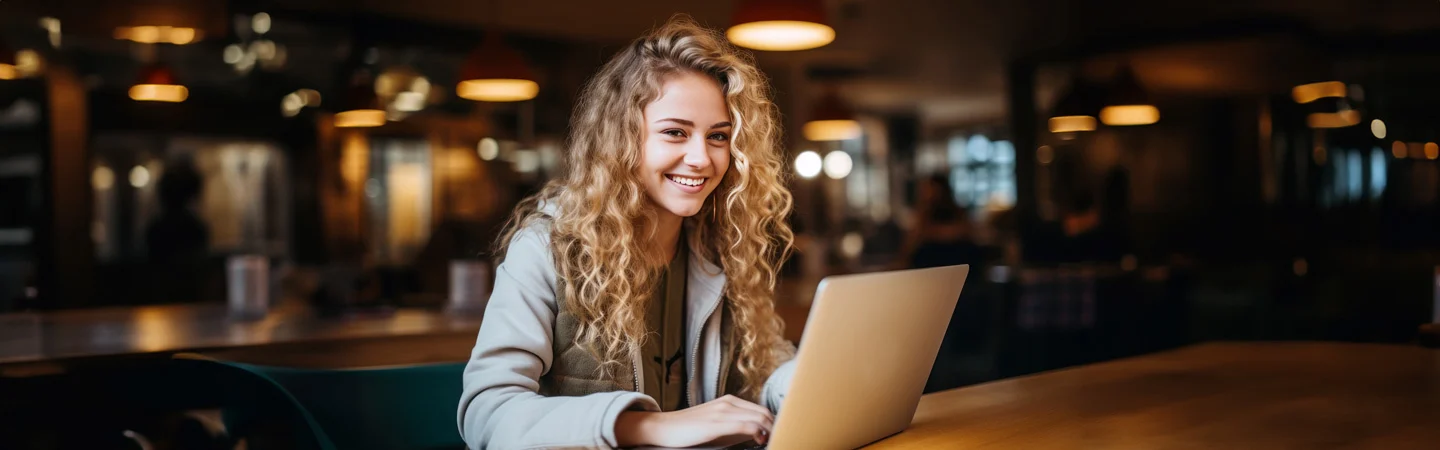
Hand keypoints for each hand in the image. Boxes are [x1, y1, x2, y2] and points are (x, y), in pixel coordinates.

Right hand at [615, 395, 773, 447]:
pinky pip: (746, 426)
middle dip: (775, 427)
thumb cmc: (690, 430)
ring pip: (758, 418)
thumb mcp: (716, 425)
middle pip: (764, 413)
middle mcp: (728, 403)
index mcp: (730, 401)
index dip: (773, 423)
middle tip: (778, 439)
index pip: (762, 410)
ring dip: (769, 430)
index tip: (778, 435)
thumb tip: (759, 434)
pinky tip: (759, 440)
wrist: (664, 428)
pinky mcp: (716, 423)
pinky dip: (758, 433)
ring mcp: (722, 411)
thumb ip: (737, 427)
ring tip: (771, 441)